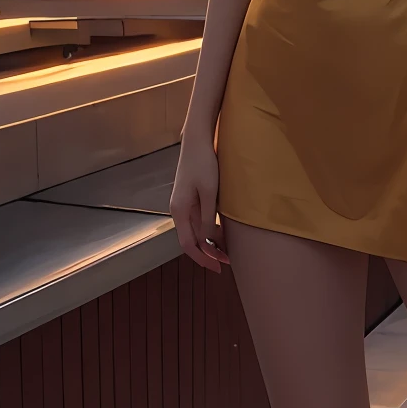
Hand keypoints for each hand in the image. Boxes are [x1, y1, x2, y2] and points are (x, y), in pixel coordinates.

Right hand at [170, 137, 228, 272]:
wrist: (197, 139)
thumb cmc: (204, 163)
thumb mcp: (210, 192)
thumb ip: (208, 218)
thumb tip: (207, 240)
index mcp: (180, 210)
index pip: (188, 244)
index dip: (202, 258)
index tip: (217, 268)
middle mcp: (178, 209)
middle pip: (191, 240)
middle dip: (208, 253)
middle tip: (228, 262)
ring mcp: (183, 203)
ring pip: (196, 230)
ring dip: (210, 242)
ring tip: (228, 249)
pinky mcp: (190, 197)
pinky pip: (198, 220)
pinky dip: (210, 229)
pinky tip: (223, 231)